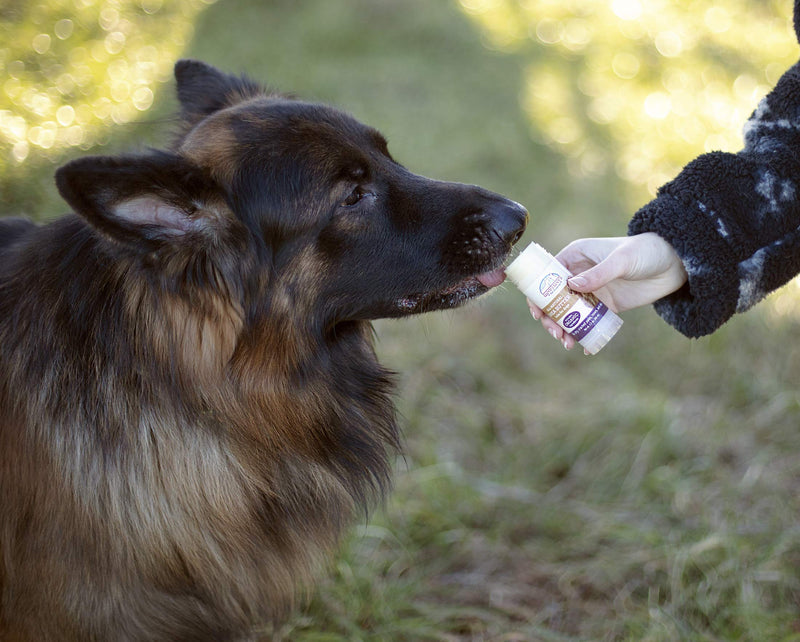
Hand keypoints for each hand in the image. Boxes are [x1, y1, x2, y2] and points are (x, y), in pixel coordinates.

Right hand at [528, 233, 686, 349]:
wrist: (673, 264)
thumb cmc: (645, 251)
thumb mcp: (621, 260)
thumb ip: (598, 273)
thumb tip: (571, 286)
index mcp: (575, 256)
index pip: (547, 276)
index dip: (538, 294)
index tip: (538, 313)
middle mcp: (578, 274)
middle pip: (554, 299)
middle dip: (550, 318)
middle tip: (556, 333)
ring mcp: (590, 291)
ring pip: (568, 313)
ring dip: (564, 329)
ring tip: (568, 343)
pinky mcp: (604, 305)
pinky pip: (587, 321)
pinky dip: (583, 334)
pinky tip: (584, 346)